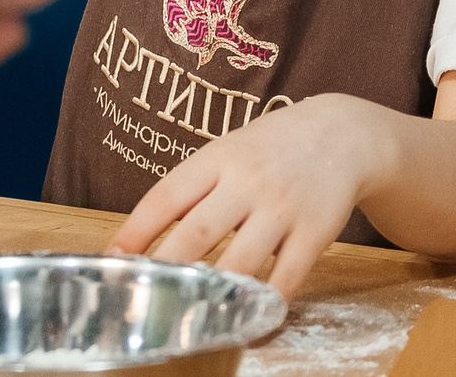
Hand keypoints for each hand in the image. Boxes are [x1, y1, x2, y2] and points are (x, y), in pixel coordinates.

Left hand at [108, 93, 389, 297]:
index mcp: (218, 159)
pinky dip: (265, 304)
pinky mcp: (314, 231)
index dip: (135, 231)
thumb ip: (195, 188)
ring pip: (240, 262)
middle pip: (197, 233)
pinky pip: (287, 277)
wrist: (343, 134)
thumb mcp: (229, 151)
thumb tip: (146, 237)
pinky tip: (248, 321)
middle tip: (141, 301)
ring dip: (213, 295)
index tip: (112, 260)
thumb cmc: (272, 148)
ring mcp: (283, 207)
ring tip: (188, 320)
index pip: (167, 196)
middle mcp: (248, 181)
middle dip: (166, 271)